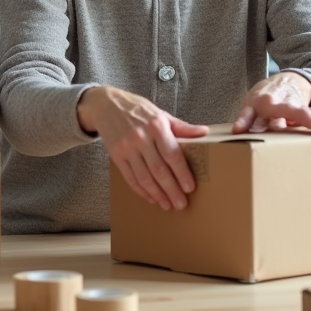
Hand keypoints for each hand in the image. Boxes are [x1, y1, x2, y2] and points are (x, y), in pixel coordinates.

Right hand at [76, 86, 207, 210]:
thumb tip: (204, 133)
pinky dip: (141, 191)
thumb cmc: (138, 110)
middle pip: (159, 169)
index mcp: (156, 126)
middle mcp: (141, 138)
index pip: (172, 154)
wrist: (106, 105)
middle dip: (172, 189)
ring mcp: (127, 147)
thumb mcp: (161, 114)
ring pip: (144, 177)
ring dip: (157, 194)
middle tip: (181, 204)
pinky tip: (151, 198)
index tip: (190, 187)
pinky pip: (130, 177)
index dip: (182, 173)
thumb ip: (182, 127)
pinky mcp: (116, 155)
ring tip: (168, 205)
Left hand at [232, 71, 310, 136]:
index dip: (244, 122)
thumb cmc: (261, 99)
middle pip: (289, 111)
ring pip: (308, 113)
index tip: (240, 130)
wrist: (281, 81)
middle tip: (310, 130)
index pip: (250, 114)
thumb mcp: (249, 107)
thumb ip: (245, 119)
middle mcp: (278, 103)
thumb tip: (237, 132)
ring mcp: (295, 106)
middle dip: (300, 120)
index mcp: (259, 103)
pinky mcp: (306, 110)